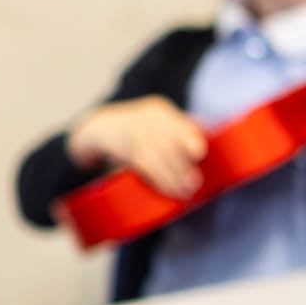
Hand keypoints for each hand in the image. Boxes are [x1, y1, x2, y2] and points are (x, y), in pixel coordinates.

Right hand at [67, 97, 206, 198]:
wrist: (97, 128)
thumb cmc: (138, 131)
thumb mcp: (156, 124)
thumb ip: (181, 129)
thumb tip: (209, 137)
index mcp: (161, 111)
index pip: (180, 124)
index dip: (190, 137)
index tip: (199, 153)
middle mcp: (148, 119)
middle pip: (169, 143)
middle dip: (182, 166)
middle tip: (194, 184)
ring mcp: (133, 132)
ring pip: (157, 156)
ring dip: (172, 177)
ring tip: (184, 192)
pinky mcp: (122, 148)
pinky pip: (143, 164)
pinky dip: (157, 179)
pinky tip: (167, 188)